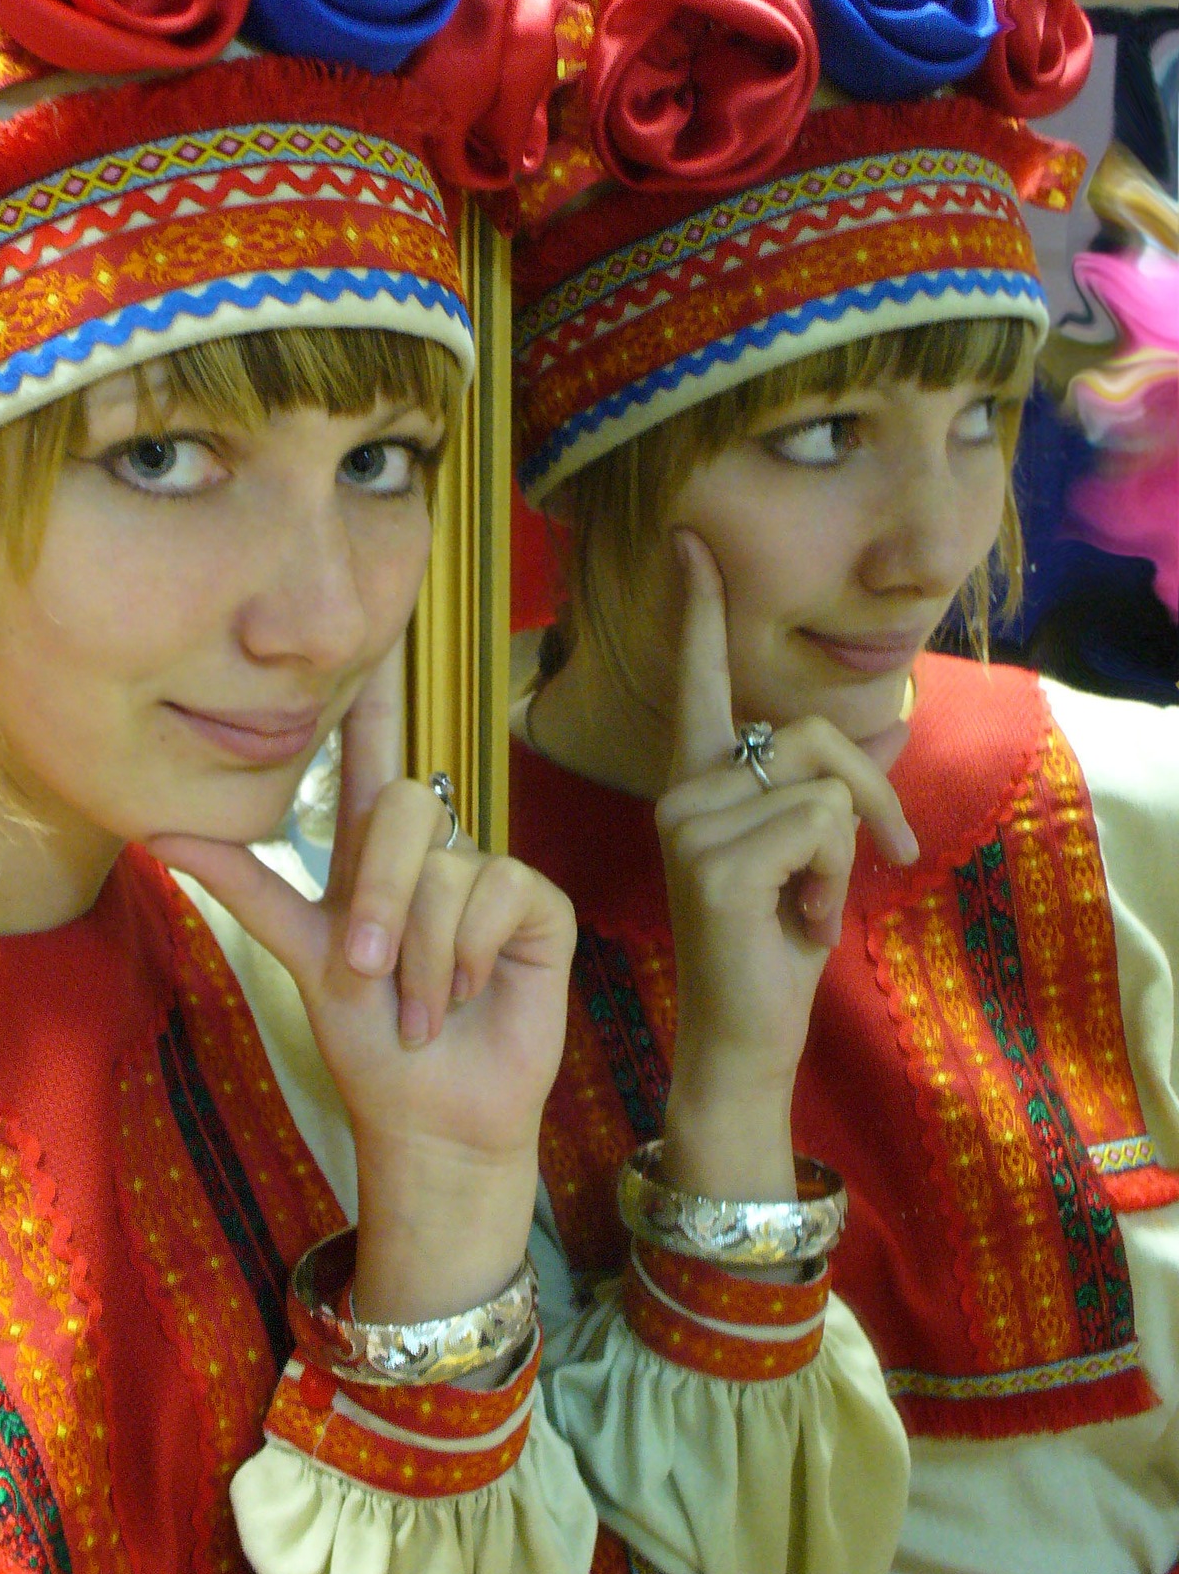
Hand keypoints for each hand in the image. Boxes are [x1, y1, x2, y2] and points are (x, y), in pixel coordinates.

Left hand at [151, 641, 576, 1319]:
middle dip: (378, 902)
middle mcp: (436, 852)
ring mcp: (490, 874)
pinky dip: (463, 957)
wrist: (429, 1114)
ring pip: (445, 866)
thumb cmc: (367, 1040)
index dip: (377, 686)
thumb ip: (244, 882)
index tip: (382, 610)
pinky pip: (494, 894)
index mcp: (376, 854)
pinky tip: (467, 995)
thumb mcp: (301, 951)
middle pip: (403, 810)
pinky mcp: (536, 906)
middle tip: (365, 973)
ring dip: (420, 955)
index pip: (375, 751)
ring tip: (421, 1007)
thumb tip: (159, 828)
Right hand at [654, 530, 917, 1195]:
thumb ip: (831, 789)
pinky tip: (797, 922)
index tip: (691, 541)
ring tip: (808, 903)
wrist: (745, 1032)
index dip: (698, 611)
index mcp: (697, 782)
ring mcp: (689, 825)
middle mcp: (682, 792)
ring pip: (822, 785)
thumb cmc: (774, 945)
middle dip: (865, 794)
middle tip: (876, 857)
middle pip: (807, 733)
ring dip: (847, 851)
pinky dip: (836, 877)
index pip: (698, 683)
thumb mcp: (812, 854)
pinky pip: (822, 825)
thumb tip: (892, 721)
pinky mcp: (713, 862)